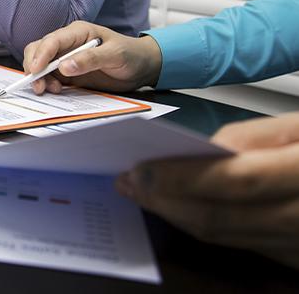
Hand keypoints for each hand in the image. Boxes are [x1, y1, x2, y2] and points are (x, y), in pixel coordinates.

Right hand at [22, 21, 162, 94]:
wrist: (140, 67)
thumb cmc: (131, 54)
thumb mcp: (116, 55)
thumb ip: (91, 59)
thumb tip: (64, 66)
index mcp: (78, 32)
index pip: (52, 40)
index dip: (41, 54)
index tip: (36, 70)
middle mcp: (67, 43)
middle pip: (39, 49)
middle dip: (34, 66)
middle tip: (38, 85)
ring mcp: (65, 58)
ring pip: (40, 64)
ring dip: (40, 77)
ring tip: (51, 90)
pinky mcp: (67, 72)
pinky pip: (49, 77)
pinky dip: (46, 84)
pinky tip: (56, 90)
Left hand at [115, 112, 298, 268]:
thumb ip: (253, 136)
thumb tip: (202, 151)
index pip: (234, 182)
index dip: (180, 178)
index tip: (139, 169)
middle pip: (220, 219)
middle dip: (164, 201)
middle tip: (128, 182)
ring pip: (226, 237)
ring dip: (177, 215)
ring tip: (144, 193)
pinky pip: (244, 244)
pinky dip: (207, 225)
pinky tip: (181, 207)